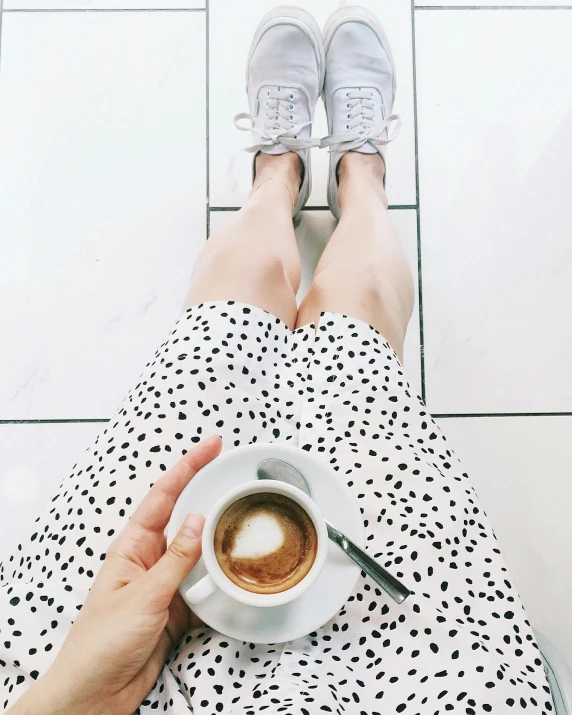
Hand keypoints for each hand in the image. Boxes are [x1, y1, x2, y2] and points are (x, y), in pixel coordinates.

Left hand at [9, 435, 221, 714]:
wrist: (97, 692)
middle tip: (234, 471)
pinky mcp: (177, 606)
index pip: (164, 495)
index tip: (211, 446)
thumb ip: (176, 558)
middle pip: (185, 516)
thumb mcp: (144, 595)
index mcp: (133, 546)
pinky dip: (221, 576)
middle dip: (208, 492)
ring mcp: (165, 582)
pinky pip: (204, 582)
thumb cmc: (102, 643)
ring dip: (219, 539)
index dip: (188, 467)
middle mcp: (150, 558)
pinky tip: (235, 571)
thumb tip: (199, 520)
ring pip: (199, 550)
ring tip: (243, 522)